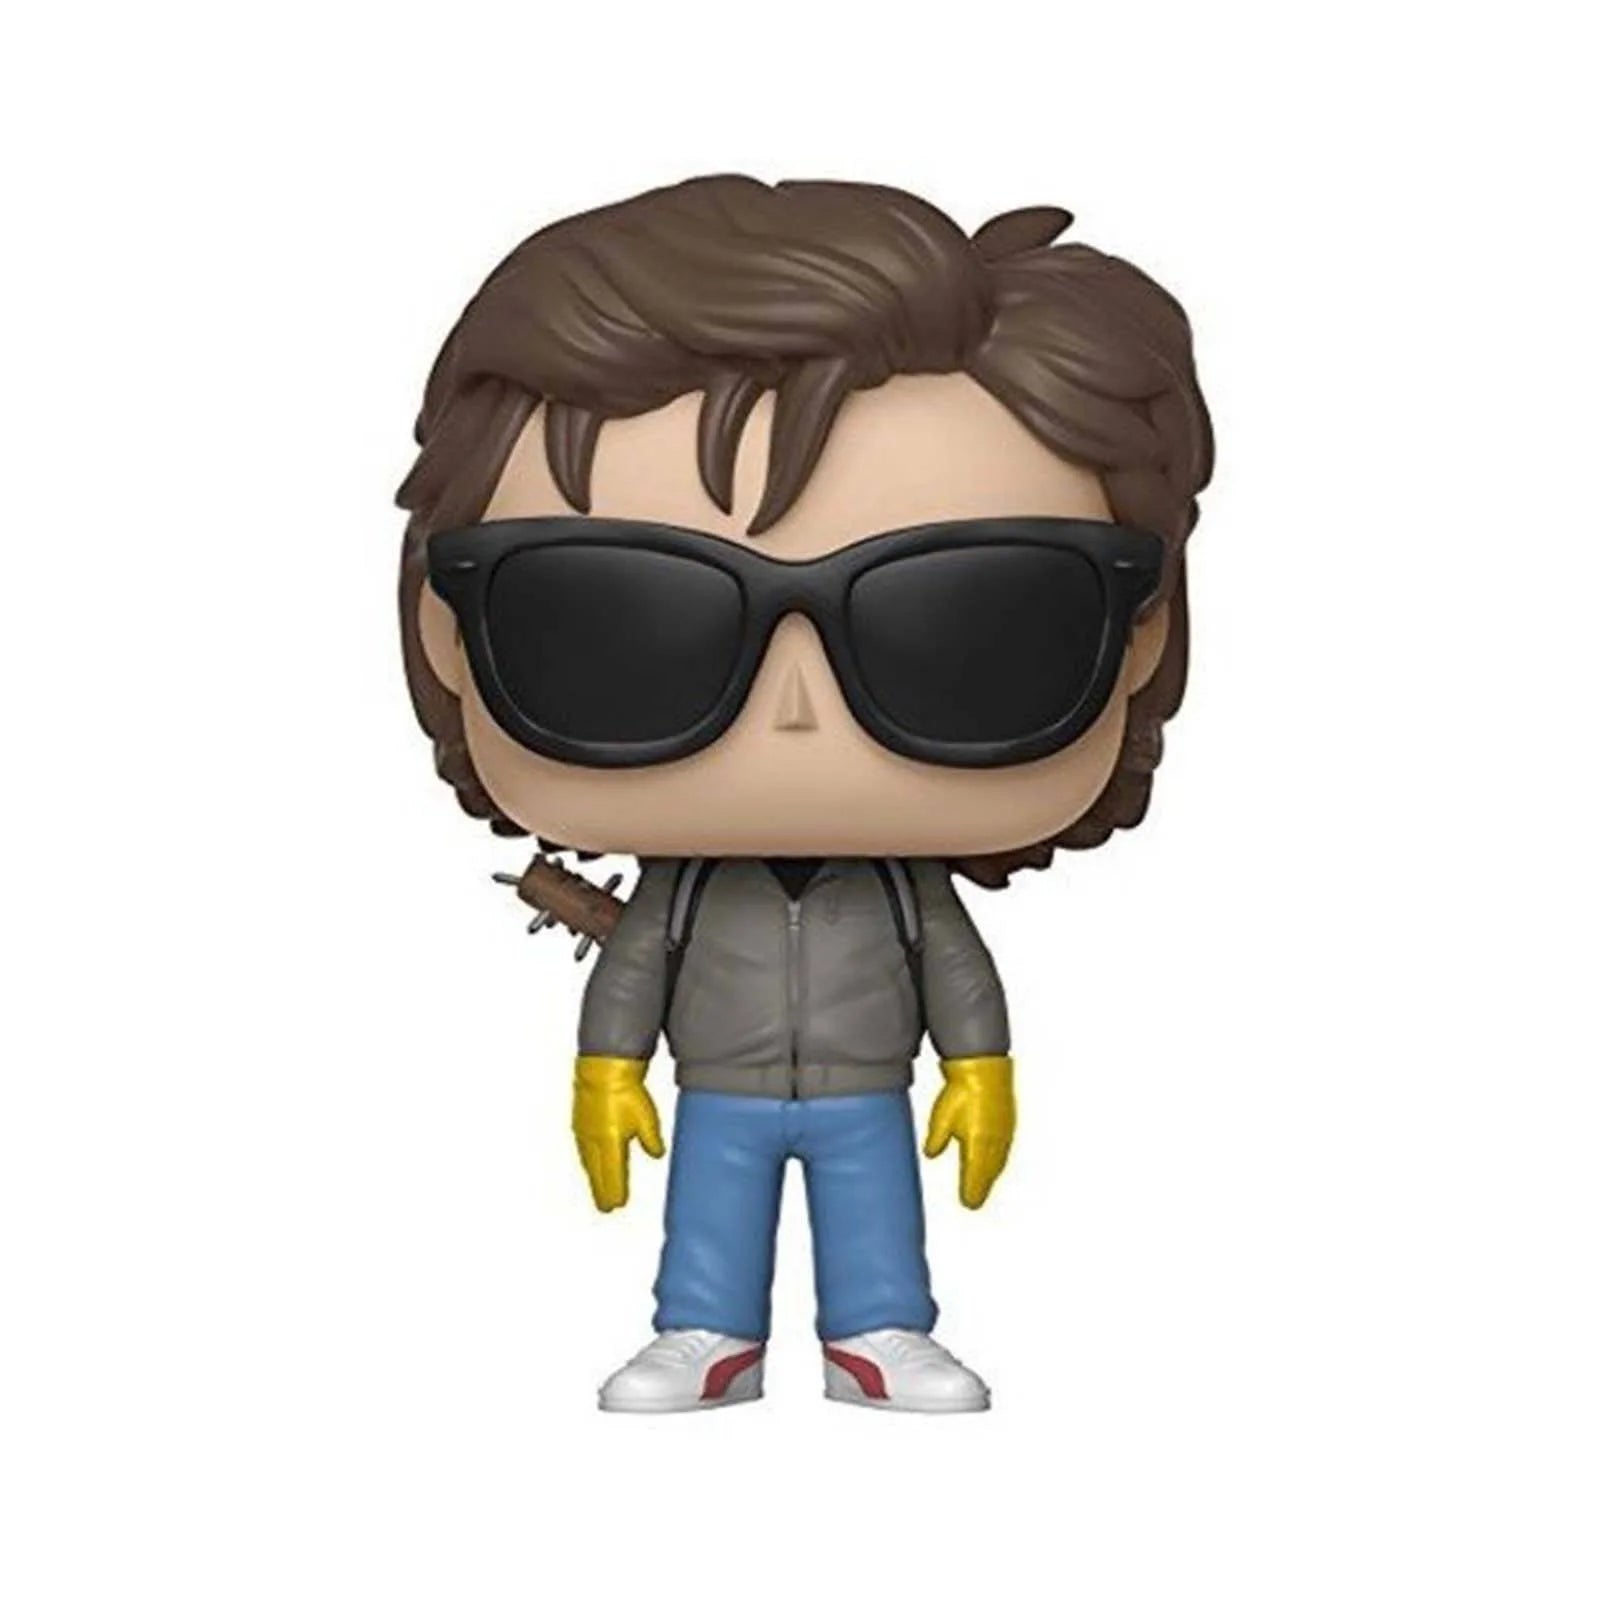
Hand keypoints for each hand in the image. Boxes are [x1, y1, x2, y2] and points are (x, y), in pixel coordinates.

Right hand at [572, 1055, 664, 1211]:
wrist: (603, 1068)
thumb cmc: (625, 1090)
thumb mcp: (647, 1117)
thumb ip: (652, 1139)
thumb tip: (657, 1154)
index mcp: (610, 1142)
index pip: (613, 1175)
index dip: (615, 1191)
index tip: (618, 1205)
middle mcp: (593, 1141)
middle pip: (597, 1174)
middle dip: (602, 1192)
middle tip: (606, 1208)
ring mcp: (583, 1132)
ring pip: (588, 1163)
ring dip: (593, 1179)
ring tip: (598, 1191)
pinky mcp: (579, 1123)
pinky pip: (583, 1151)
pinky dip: (587, 1163)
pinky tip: (590, 1164)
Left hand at [924, 1055, 1015, 1208]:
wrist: (983, 1066)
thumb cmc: (962, 1090)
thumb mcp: (942, 1117)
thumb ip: (937, 1139)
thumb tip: (931, 1153)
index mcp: (978, 1144)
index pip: (974, 1176)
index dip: (971, 1191)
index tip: (967, 1204)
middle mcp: (994, 1143)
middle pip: (988, 1173)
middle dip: (981, 1188)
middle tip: (973, 1202)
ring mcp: (1003, 1133)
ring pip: (998, 1163)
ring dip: (990, 1176)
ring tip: (983, 1187)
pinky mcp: (1007, 1123)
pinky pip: (1003, 1150)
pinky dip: (998, 1161)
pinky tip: (994, 1163)